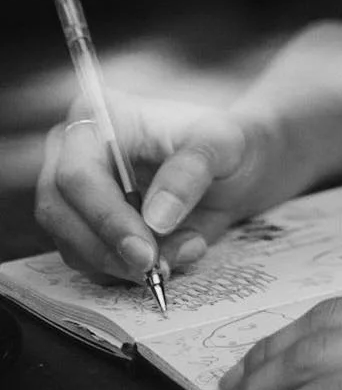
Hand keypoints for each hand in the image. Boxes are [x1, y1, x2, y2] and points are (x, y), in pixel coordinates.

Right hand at [34, 95, 278, 283]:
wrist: (232, 167)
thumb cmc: (223, 143)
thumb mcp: (221, 144)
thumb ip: (190, 171)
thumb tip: (156, 218)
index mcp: (99, 118)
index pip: (77, 174)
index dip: (105, 217)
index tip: (144, 249)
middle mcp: (73, 154)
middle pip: (61, 214)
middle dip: (110, 250)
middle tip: (156, 268)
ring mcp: (73, 193)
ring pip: (72, 245)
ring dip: (123, 265)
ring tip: (185, 250)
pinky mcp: (85, 226)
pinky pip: (91, 262)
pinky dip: (128, 271)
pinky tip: (174, 255)